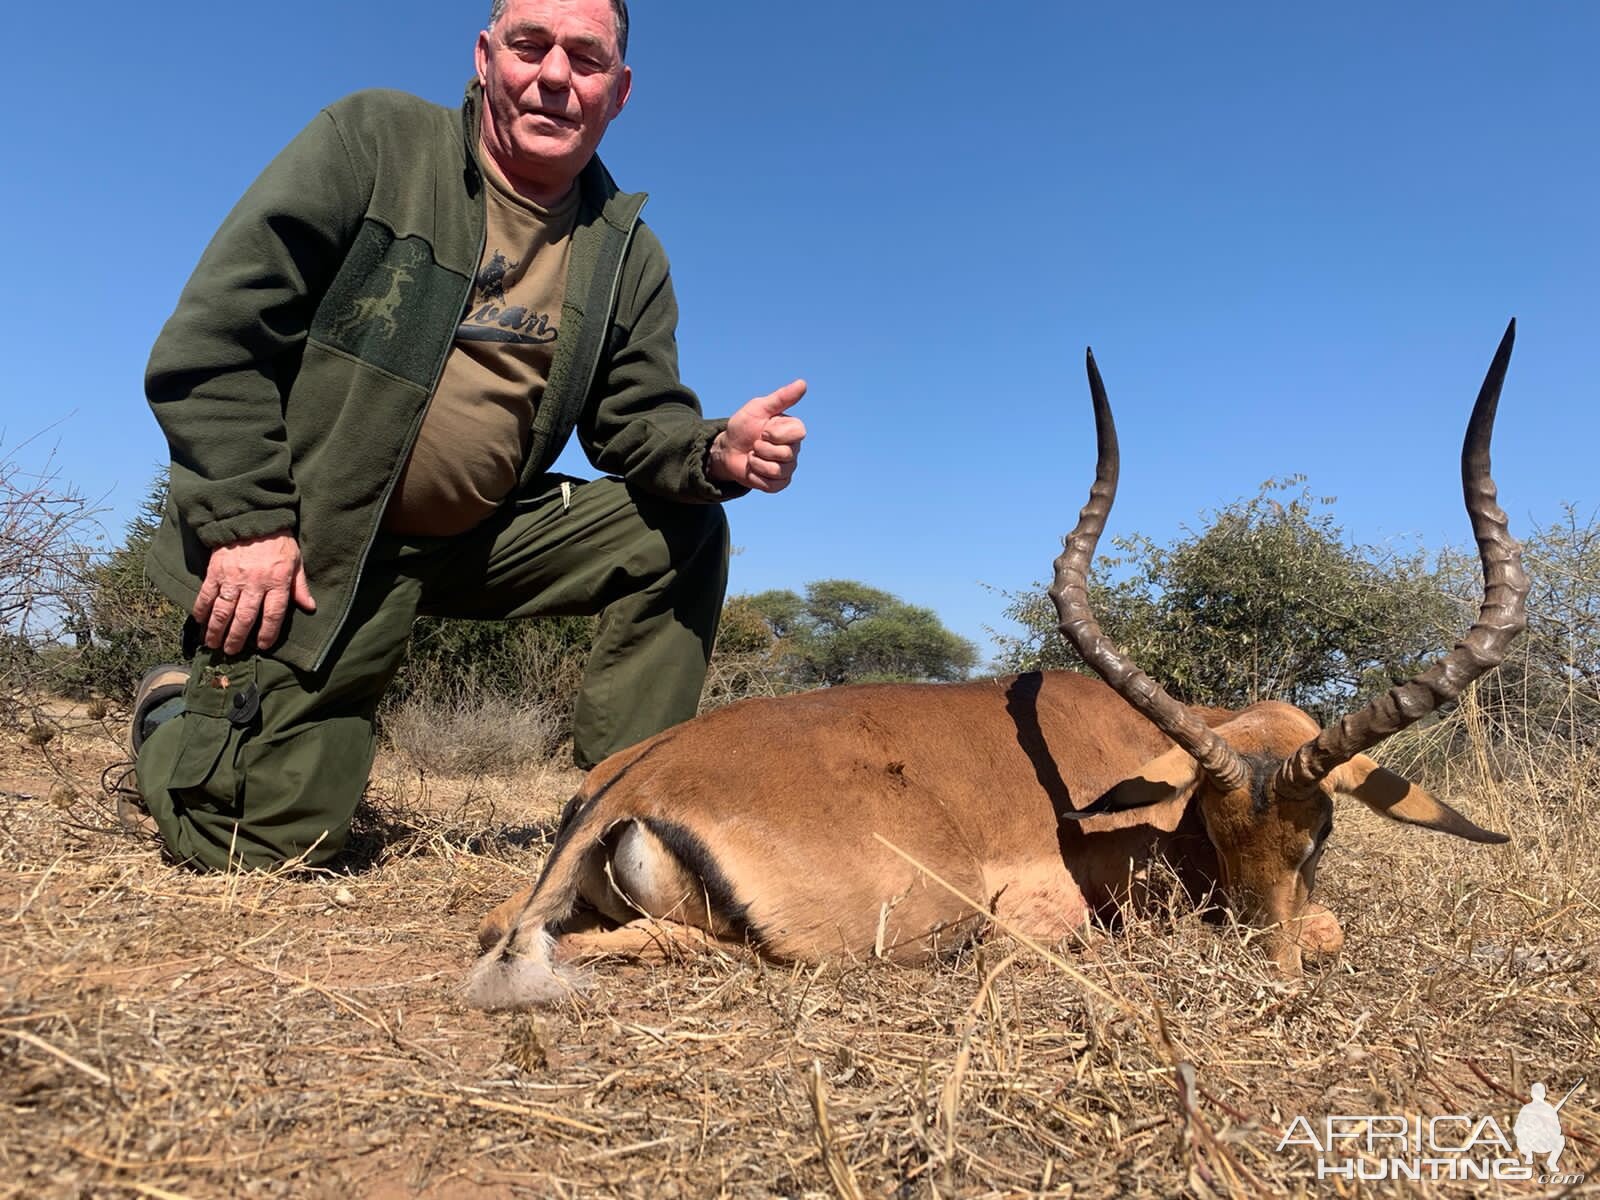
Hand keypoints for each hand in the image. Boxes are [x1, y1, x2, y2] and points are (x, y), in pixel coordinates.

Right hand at [193, 531, 316, 654]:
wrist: (252, 517)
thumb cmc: (278, 541)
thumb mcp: (296, 561)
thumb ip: (299, 586)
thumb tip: (310, 607)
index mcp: (277, 581)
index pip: (274, 614)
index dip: (268, 633)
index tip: (262, 646)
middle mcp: (254, 583)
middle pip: (245, 617)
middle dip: (237, 638)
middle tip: (231, 652)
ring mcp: (232, 577)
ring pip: (223, 610)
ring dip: (217, 630)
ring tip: (213, 644)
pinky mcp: (215, 571)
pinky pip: (206, 594)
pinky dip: (201, 610)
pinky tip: (200, 622)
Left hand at [709, 379, 806, 492]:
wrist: (727, 449)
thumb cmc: (743, 426)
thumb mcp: (758, 408)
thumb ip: (781, 397)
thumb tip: (803, 383)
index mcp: (793, 430)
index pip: (798, 433)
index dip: (776, 434)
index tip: (763, 430)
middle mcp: (794, 449)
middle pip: (786, 454)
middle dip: (762, 449)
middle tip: (754, 444)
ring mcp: (787, 468)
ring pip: (778, 470)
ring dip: (757, 463)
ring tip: (752, 456)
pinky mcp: (779, 483)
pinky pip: (772, 485)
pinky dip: (756, 477)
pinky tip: (753, 469)